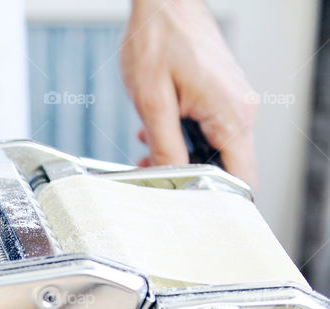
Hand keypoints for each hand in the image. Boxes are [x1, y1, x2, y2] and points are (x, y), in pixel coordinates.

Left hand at [120, 0, 257, 186]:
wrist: (163, 1)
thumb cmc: (157, 41)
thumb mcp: (152, 102)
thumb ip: (165, 147)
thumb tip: (171, 182)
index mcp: (232, 115)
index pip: (242, 178)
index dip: (219, 202)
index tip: (189, 210)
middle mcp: (240, 110)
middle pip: (224, 168)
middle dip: (188, 179)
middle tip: (151, 176)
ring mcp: (232, 102)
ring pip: (212, 150)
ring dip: (179, 157)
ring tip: (146, 151)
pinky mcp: (219, 96)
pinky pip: (205, 131)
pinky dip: (179, 138)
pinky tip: (153, 133)